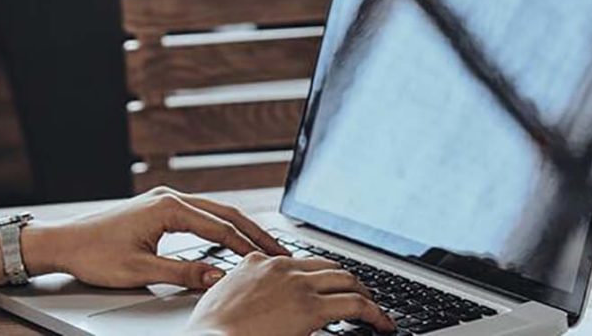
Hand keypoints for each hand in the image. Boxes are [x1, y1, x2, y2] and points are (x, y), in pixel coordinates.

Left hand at [32, 186, 288, 289]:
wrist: (63, 242)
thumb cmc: (94, 254)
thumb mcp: (140, 270)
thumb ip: (183, 274)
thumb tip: (220, 277)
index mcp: (167, 208)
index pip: (220, 227)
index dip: (249, 245)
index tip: (273, 260)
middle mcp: (169, 198)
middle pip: (224, 213)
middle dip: (254, 233)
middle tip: (282, 251)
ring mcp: (164, 201)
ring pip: (213, 212)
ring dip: (239, 228)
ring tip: (264, 246)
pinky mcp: (158, 209)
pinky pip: (199, 215)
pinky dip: (221, 227)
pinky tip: (232, 240)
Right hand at [186, 253, 395, 335]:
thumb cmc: (209, 331)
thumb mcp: (224, 300)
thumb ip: (244, 293)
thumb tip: (259, 306)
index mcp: (256, 262)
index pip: (299, 262)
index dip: (319, 276)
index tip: (326, 286)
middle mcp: (279, 266)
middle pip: (328, 266)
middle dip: (348, 282)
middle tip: (360, 297)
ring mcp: (296, 284)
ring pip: (346, 280)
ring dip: (364, 294)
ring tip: (375, 311)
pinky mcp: (310, 307)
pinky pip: (355, 305)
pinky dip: (375, 313)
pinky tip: (382, 324)